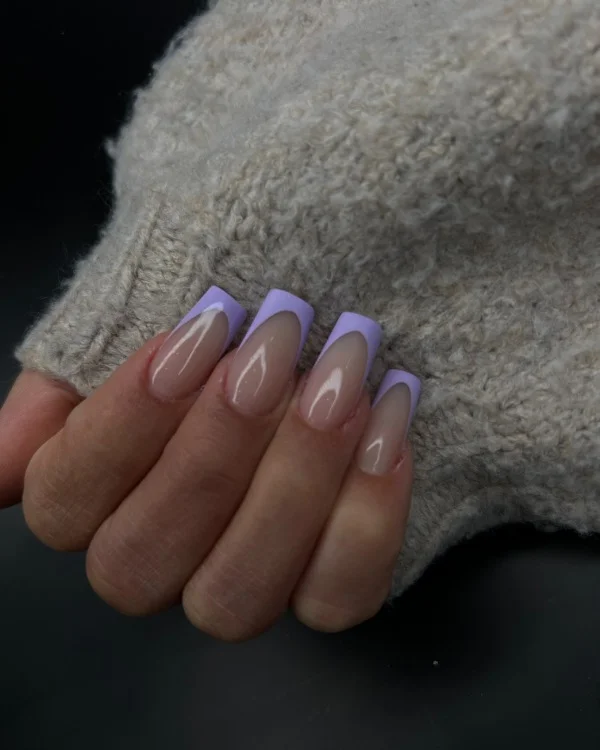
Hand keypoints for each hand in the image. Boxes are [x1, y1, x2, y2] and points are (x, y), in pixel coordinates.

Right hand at [0, 288, 418, 639]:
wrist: (331, 285)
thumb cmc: (232, 291)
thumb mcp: (140, 300)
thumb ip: (69, 376)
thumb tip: (4, 462)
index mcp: (96, 490)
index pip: (64, 500)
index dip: (128, 421)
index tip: (203, 326)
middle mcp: (161, 553)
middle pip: (142, 565)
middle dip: (214, 451)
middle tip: (276, 345)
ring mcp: (245, 576)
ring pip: (235, 598)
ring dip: (292, 484)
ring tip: (341, 380)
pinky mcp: (328, 581)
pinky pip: (336, 597)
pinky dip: (365, 517)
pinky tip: (386, 425)